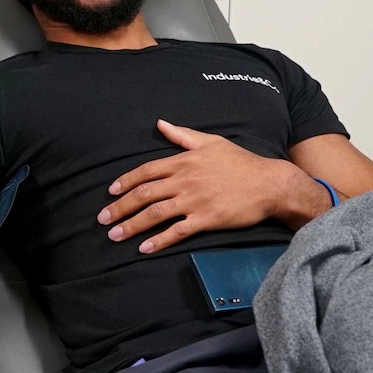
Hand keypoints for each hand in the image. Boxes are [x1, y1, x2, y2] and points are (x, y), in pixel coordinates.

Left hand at [97, 119, 299, 253]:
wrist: (269, 183)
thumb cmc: (241, 162)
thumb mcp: (211, 142)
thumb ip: (182, 135)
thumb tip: (160, 124)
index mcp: (184, 161)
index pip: (146, 171)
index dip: (126, 181)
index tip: (111, 192)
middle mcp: (185, 181)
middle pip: (144, 194)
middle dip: (120, 207)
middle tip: (103, 219)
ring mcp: (194, 201)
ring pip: (155, 214)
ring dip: (132, 225)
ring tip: (115, 236)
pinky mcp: (206, 219)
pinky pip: (177, 232)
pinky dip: (158, 240)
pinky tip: (144, 248)